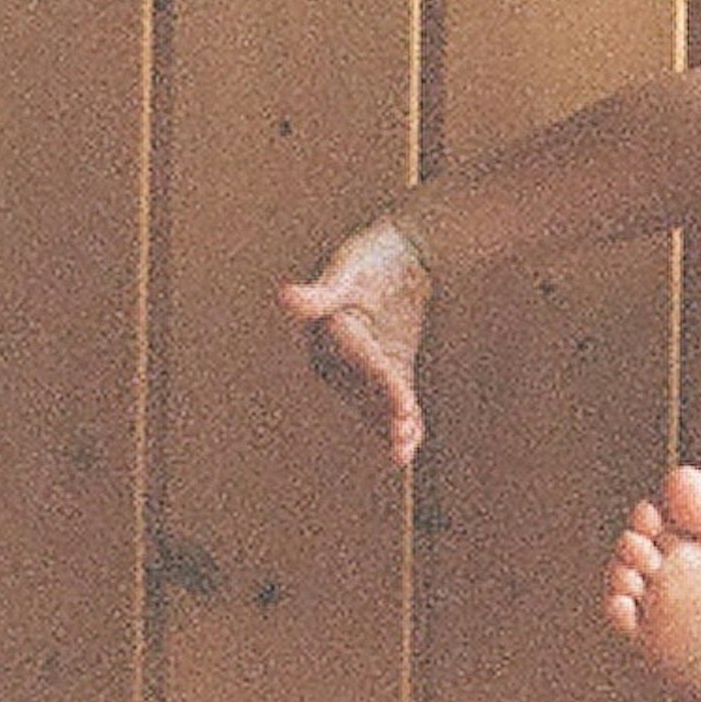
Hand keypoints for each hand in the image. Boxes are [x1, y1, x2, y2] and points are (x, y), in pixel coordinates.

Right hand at [282, 217, 435, 460]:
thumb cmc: (371, 256)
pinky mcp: (389, 369)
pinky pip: (393, 399)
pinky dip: (403, 419)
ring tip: (406, 450)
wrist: (401, 251)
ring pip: (378, 403)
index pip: (359, 365)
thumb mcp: (350, 268)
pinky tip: (414, 440)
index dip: (382, 385)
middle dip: (386, 415)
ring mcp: (366, 367)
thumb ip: (323, 292)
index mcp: (327, 337)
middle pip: (366, 392)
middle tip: (405, 438)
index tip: (405, 403)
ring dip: (391, 427)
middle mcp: (340, 359)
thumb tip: (286, 296)